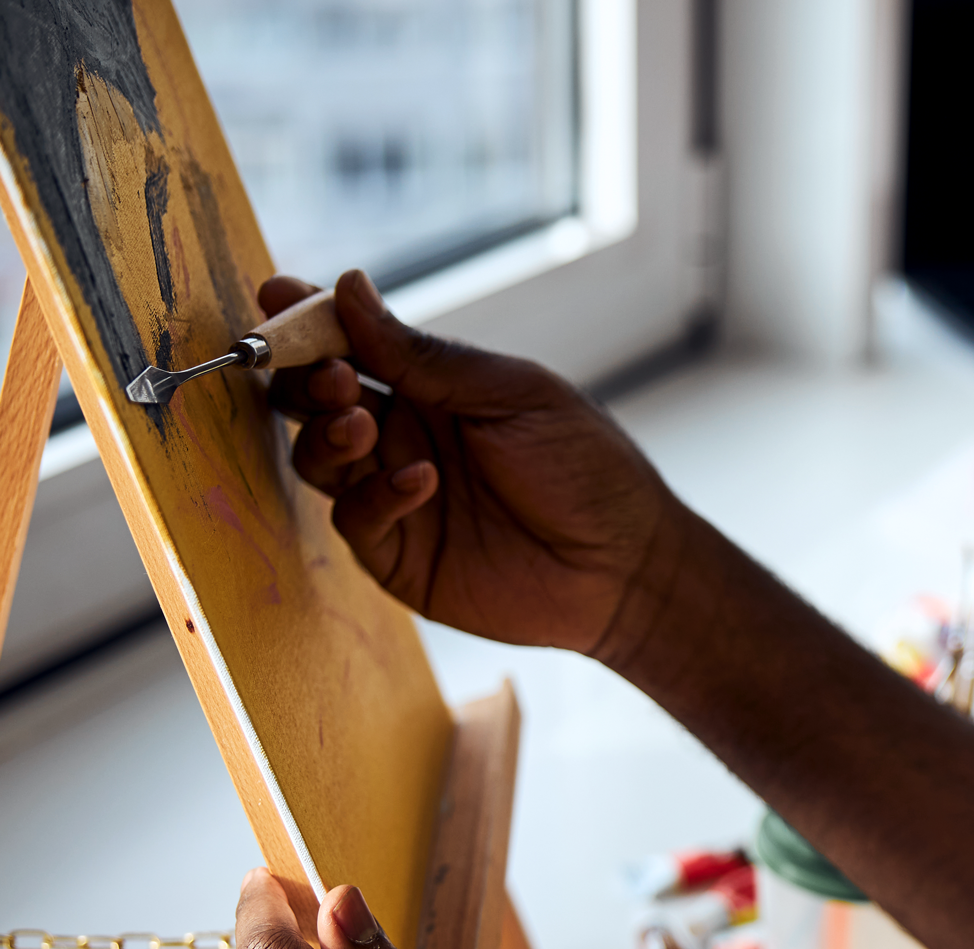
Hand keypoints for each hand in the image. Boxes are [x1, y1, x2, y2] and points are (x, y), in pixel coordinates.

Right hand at [261, 270, 697, 657]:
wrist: (626, 564)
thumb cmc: (585, 467)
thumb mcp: (511, 394)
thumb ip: (425, 356)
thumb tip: (347, 288)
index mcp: (430, 387)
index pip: (350, 344)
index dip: (308, 319)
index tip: (277, 294)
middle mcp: (402, 437)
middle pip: (315, 400)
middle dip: (305, 378)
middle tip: (327, 373)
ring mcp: (394, 496)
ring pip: (318, 457)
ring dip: (327, 433)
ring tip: (361, 422)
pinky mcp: (399, 555)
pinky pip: (356, 518)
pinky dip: (375, 494)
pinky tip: (421, 481)